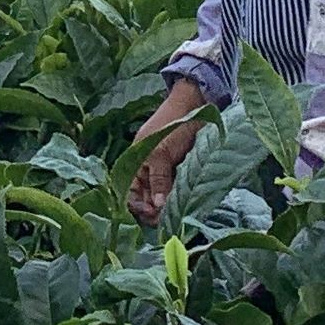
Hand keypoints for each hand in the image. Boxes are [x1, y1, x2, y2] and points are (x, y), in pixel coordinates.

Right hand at [125, 82, 217, 222]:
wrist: (195, 105)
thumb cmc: (172, 125)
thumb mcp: (161, 153)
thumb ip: (158, 179)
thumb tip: (157, 206)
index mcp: (135, 164)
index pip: (129, 194)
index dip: (138, 207)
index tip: (152, 214)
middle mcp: (148, 171)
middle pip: (146, 200)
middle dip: (154, 211)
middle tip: (167, 219)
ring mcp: (165, 172)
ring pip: (162, 198)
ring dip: (168, 206)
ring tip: (178, 213)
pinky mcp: (181, 172)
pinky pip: (178, 191)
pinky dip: (180, 198)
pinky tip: (186, 203)